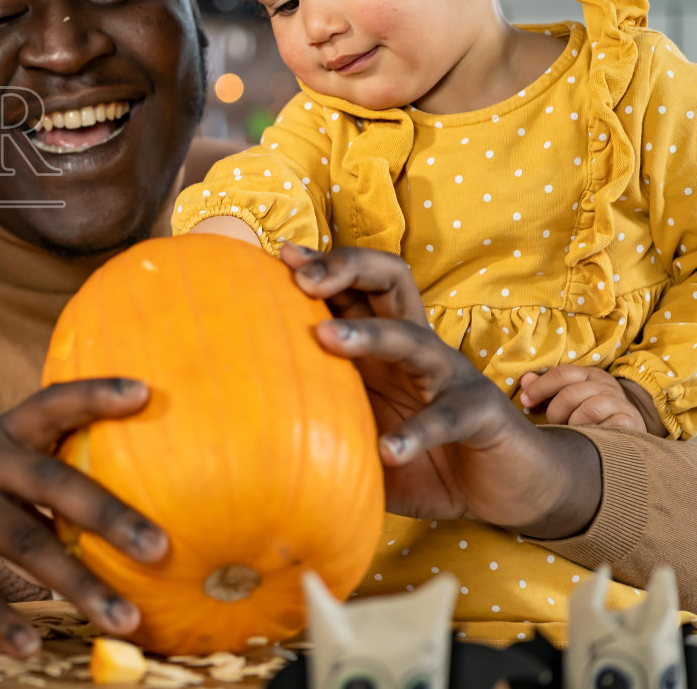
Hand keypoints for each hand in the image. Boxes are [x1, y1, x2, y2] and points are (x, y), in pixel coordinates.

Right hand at [0, 380, 167, 656]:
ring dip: (75, 582)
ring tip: (122, 620)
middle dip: (109, 515)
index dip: (95, 395)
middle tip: (161, 547)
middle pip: (51, 482)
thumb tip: (99, 502)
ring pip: (20, 541)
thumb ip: (22, 468)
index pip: (50, 405)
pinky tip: (29, 645)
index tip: (144, 392)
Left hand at [278, 244, 603, 538]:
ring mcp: (450, 376)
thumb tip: (247, 436)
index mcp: (382, 345)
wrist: (502, 490)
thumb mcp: (361, 436)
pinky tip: (387, 451)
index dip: (320, 267)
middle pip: (389, 282)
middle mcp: (415, 348)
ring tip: (327, 338)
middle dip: (345, 269)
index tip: (279, 258)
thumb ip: (317, 428)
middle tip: (303, 279)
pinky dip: (416, 433)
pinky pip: (446, 416)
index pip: (353, 287)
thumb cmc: (421, 459)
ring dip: (369, 334)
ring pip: (411, 338)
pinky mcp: (480, 413)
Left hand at [519, 366, 656, 432]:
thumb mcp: (568, 399)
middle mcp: (606, 385)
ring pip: (587, 410)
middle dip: (555, 412)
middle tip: (555, 423)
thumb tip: (525, 379)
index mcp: (589, 375)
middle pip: (570, 393)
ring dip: (573, 424)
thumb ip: (546, 389)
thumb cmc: (590, 417)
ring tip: (573, 431)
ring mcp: (621, 402)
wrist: (627, 437)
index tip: (526, 401)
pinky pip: (607, 426)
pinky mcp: (631, 421)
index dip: (540, 387)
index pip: (563, 373)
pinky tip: (590, 437)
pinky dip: (593, 433)